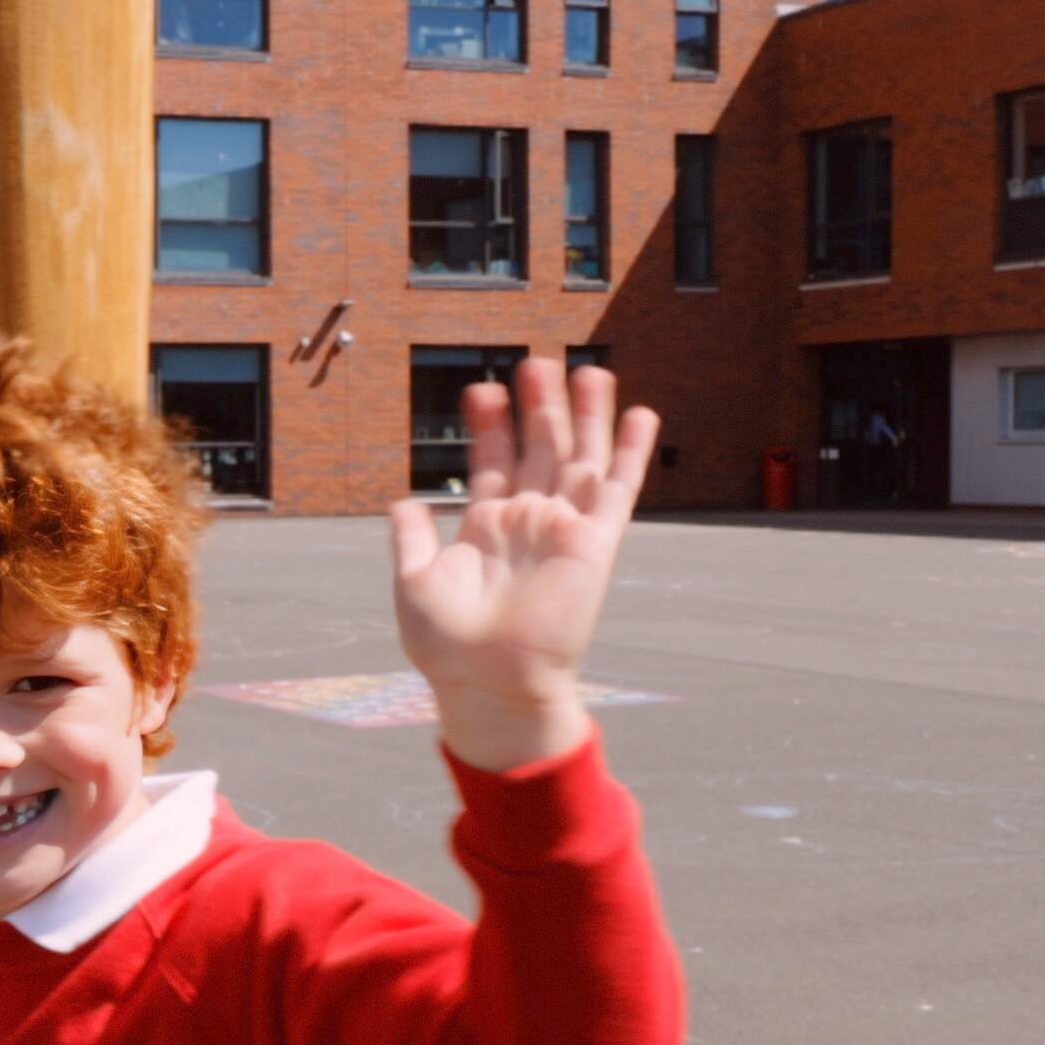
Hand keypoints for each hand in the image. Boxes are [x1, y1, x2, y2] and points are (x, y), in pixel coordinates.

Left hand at [385, 359, 658, 771]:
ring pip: (580, 457)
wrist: (489, 682)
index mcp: (487, 528)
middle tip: (534, 362)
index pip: (494, 462)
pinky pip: (618, 490)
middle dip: (537, 405)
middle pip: (538, 449)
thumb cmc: (448, 646)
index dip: (490, 426)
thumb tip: (405, 501)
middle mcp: (528, 522)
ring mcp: (564, 529)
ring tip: (586, 368)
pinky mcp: (596, 543)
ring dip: (584, 415)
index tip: (481, 390)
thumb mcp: (414, 582)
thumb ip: (411, 538)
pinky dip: (629, 452)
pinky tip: (639, 415)